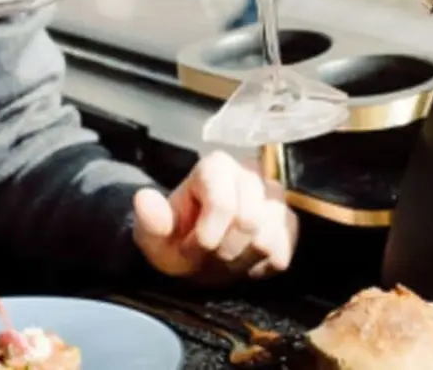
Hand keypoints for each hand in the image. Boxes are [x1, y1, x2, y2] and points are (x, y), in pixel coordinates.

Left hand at [132, 151, 297, 284]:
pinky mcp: (289, 221)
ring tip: (225, 256)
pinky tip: (243, 258)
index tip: (193, 247)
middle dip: (224, 251)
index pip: (223, 205)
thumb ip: (150, 220)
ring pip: (267, 238)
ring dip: (241, 260)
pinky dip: (260, 266)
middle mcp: (250, 172)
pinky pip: (282, 252)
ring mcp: (274, 196)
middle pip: (248, 221)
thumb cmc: (175, 237)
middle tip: (209, 256)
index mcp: (216, 166)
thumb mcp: (153, 234)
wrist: (196, 250)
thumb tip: (144, 199)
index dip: (206, 237)